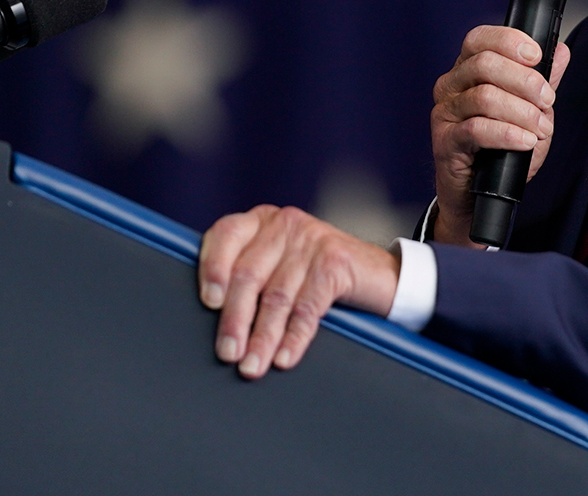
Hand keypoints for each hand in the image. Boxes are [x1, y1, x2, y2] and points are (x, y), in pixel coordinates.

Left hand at [197, 205, 398, 378]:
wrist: (379, 275)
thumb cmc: (317, 275)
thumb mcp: (278, 264)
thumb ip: (249, 276)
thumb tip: (212, 317)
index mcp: (260, 221)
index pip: (225, 236)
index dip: (212, 268)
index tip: (209, 303)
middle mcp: (283, 224)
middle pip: (248, 273)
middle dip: (235, 319)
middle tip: (228, 353)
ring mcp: (311, 240)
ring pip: (277, 295)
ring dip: (262, 337)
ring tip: (252, 366)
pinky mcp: (335, 262)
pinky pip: (308, 306)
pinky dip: (294, 337)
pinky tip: (284, 357)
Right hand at [430, 26, 570, 245]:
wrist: (476, 194)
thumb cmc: (499, 150)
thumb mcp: (528, 111)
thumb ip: (542, 82)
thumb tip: (561, 52)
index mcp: (468, 71)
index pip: (480, 39)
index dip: (509, 41)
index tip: (537, 55)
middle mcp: (451, 86)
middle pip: (484, 64)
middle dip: (525, 80)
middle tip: (547, 99)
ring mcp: (445, 113)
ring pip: (484, 96)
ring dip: (522, 112)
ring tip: (540, 128)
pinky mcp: (445, 141)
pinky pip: (477, 129)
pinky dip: (507, 134)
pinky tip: (525, 141)